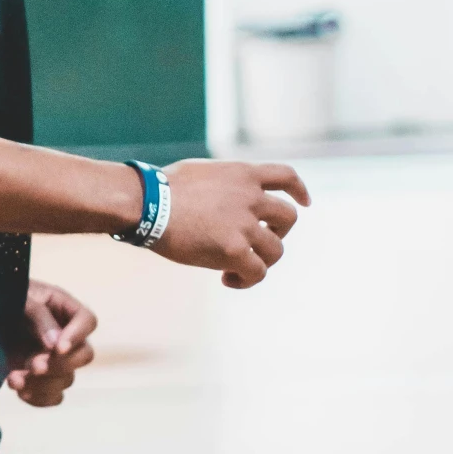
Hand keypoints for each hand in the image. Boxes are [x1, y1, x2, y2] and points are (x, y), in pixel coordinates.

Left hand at [6, 278, 96, 406]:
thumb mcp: (18, 297)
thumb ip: (38, 315)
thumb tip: (56, 344)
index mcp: (61, 308)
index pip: (87, 321)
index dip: (78, 336)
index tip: (58, 348)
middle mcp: (63, 335)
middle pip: (84, 355)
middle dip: (60, 364)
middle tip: (34, 366)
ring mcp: (52, 359)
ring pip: (67, 380)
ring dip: (42, 384)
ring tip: (14, 378)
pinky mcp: (39, 380)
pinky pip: (53, 397)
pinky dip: (37, 397)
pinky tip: (17, 387)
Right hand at [156, 160, 308, 288]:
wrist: (147, 203)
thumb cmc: (160, 190)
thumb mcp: (202, 173)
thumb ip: (223, 184)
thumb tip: (223, 199)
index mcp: (242, 174)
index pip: (286, 176)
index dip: (299, 191)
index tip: (306, 203)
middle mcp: (250, 196)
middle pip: (288, 218)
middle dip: (276, 233)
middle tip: (254, 244)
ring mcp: (245, 223)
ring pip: (276, 250)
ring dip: (261, 261)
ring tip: (236, 269)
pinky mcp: (235, 249)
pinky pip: (257, 272)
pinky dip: (246, 280)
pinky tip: (227, 279)